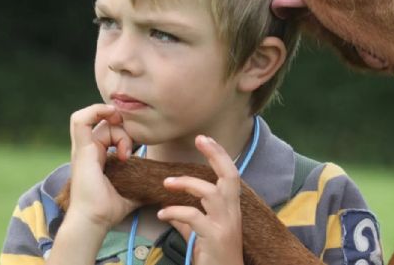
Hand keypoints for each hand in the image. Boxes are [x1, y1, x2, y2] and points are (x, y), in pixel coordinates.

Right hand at [66, 103, 139, 227]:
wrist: (94, 220)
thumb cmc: (108, 210)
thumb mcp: (130, 190)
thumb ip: (140, 183)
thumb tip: (157, 185)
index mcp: (96, 157)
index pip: (107, 130)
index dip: (122, 131)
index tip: (133, 148)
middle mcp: (87, 151)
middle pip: (106, 124)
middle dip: (123, 130)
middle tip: (131, 150)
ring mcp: (82, 149)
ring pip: (99, 122)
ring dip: (116, 129)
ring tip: (125, 146)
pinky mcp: (81, 150)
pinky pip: (80, 120)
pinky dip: (96, 112)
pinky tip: (114, 121)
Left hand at [157, 135, 243, 264]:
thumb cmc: (214, 258)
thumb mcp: (201, 236)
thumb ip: (188, 221)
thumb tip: (171, 211)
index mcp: (231, 209)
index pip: (230, 175)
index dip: (219, 155)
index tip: (205, 139)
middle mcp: (232, 213)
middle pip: (230, 176)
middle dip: (216, 155)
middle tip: (200, 139)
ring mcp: (225, 224)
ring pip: (211, 193)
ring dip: (187, 184)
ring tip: (167, 183)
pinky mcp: (214, 237)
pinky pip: (193, 217)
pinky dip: (175, 212)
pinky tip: (161, 214)